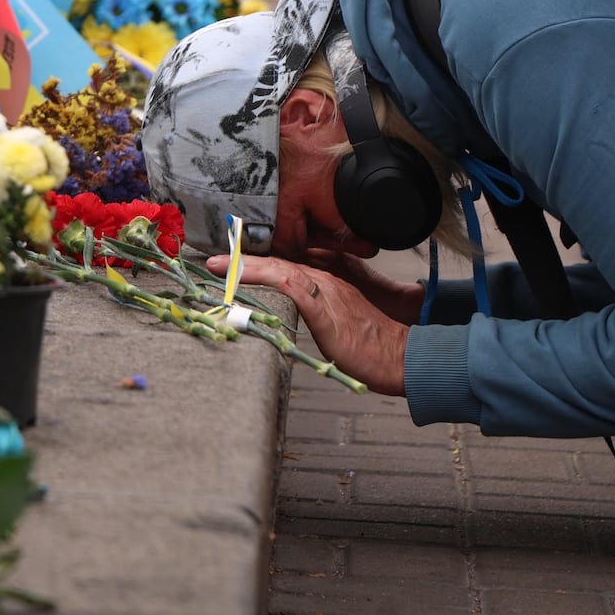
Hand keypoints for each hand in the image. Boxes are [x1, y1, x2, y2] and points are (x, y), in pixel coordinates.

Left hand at [206, 253, 408, 395]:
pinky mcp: (325, 307)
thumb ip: (317, 310)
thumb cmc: (373, 344)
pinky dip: (264, 277)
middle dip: (240, 258)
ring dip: (244, 265)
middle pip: (275, 260)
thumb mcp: (340, 320)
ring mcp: (324, 290)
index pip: (282, 263)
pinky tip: (243, 276)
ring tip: (216, 264)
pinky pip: (289, 284)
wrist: (403, 357)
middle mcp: (324, 278)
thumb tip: (289, 312)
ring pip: (277, 267)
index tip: (226, 259)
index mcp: (326, 281)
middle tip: (211, 258)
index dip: (253, 260)